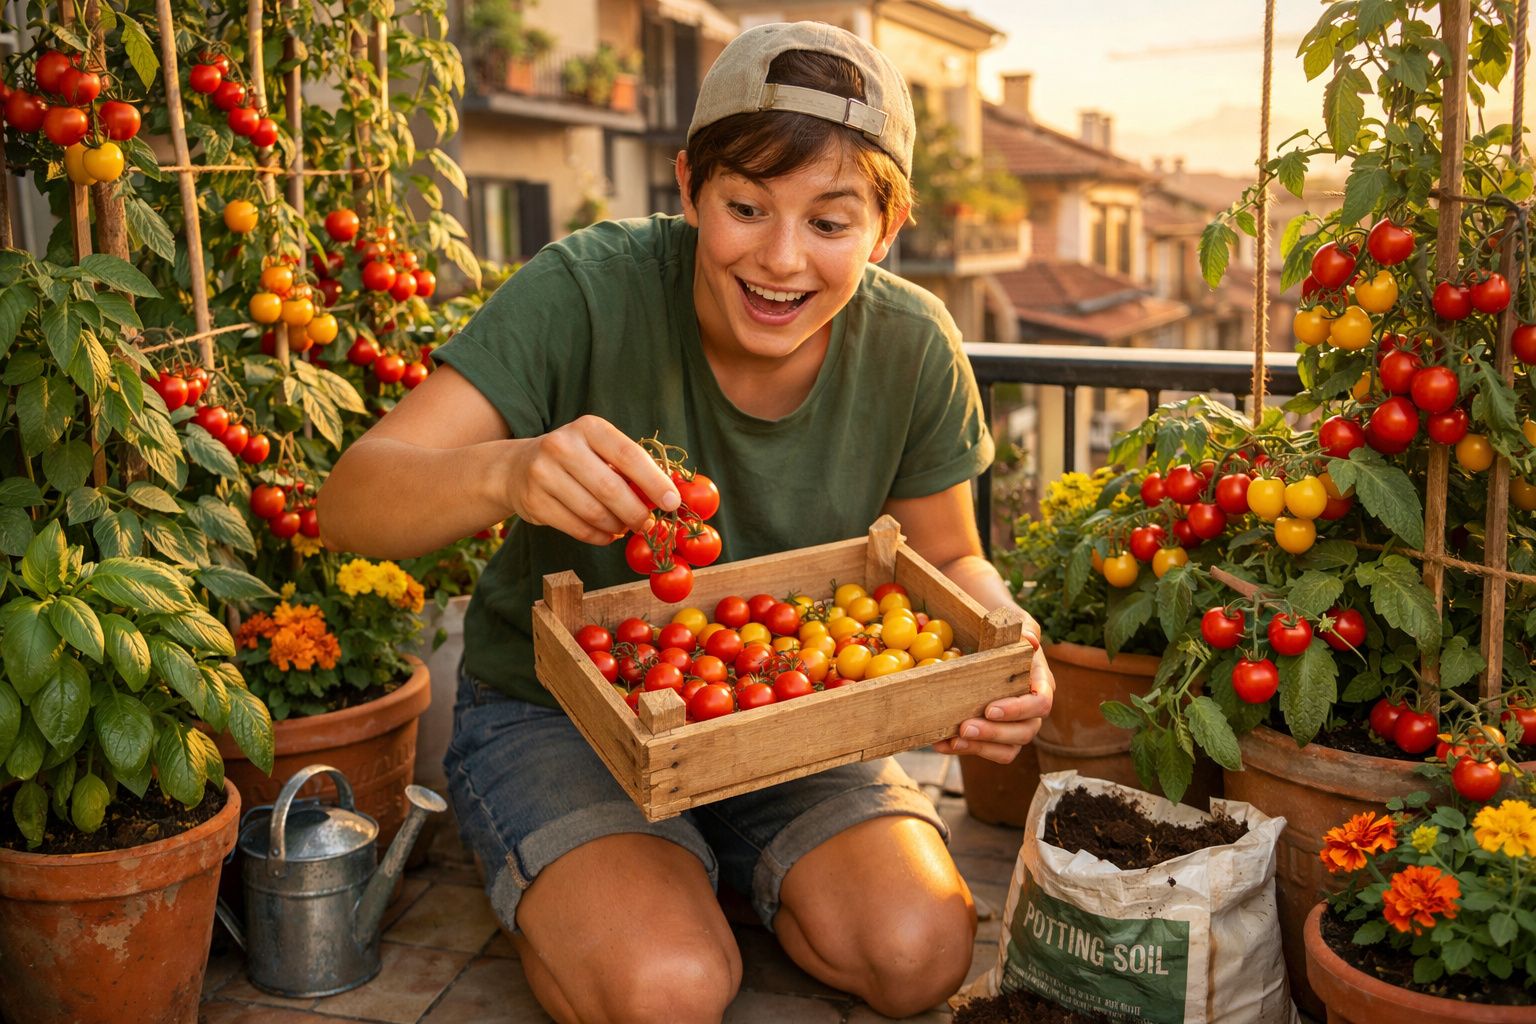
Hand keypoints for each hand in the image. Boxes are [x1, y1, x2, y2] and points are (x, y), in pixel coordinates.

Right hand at [503, 415, 678, 543]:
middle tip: (649, 525)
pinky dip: (599, 536)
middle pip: (610, 488)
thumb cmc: (576, 460)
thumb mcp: (600, 449)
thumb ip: (631, 467)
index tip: (672, 502)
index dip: (654, 481)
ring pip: (594, 512)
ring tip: (625, 528)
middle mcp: (563, 446)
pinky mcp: (534, 501)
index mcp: (589, 428)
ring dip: (617, 526)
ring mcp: (543, 473)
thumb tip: (669, 497)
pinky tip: (607, 533)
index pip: (628, 455)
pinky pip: (577, 528)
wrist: (517, 467)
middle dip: (636, 512)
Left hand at [933, 612, 1053, 763]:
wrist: (985, 636)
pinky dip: (962, 750)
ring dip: (979, 748)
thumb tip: (1030, 641)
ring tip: (953, 741)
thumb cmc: (1004, 630)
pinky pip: (985, 750)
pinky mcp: (993, 734)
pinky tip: (941, 743)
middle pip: (1024, 732)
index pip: (1040, 703)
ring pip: (1008, 749)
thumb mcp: (1016, 623)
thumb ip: (1025, 629)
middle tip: (965, 727)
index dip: (1018, 710)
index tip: (990, 709)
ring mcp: (1013, 725)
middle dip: (994, 733)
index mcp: (1040, 683)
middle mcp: (1030, 709)